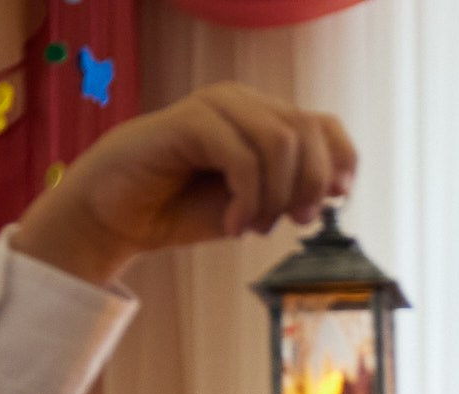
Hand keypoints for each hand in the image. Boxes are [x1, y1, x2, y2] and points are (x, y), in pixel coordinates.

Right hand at [11, 85, 357, 285]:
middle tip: (291, 222)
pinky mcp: (189, 121)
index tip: (335, 201)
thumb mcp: (254, 205)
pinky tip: (234, 225)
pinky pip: (243, 156)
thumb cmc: (183, 208)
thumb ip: (293, 190)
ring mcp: (215, 107)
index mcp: (262, 118)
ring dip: (276, 196)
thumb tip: (336, 186)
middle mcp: (242, 103)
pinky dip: (249, 199)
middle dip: (309, 186)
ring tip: (254, 225)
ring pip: (280, 141)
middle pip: (307, 132)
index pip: (324, 125)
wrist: (118, 217)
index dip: (340, 161)